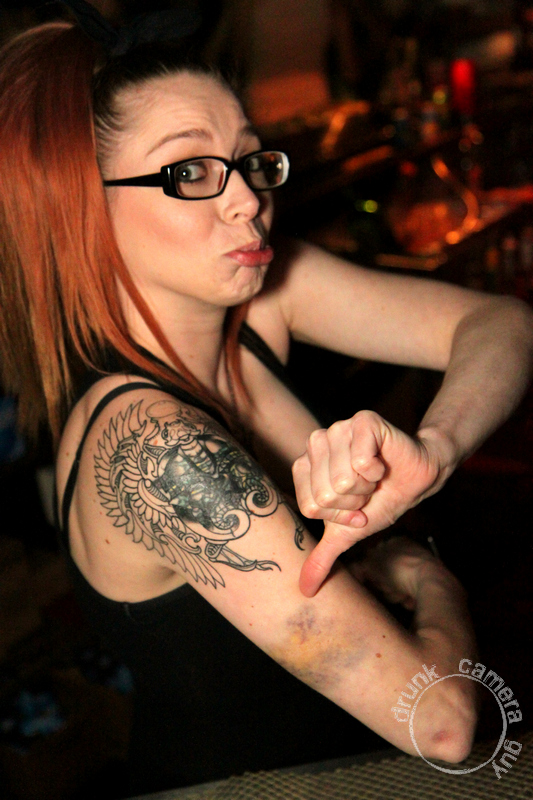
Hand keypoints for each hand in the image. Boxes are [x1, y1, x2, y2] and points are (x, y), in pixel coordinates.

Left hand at [293, 411, 454, 596]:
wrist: (417, 478)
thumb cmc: (380, 500)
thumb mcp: (349, 533)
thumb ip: (324, 557)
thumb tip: (304, 591)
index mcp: (305, 467)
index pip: (310, 506)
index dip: (339, 515)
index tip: (354, 509)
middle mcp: (316, 444)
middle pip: (325, 494)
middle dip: (354, 502)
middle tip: (367, 491)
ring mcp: (336, 428)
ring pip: (342, 479)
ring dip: (366, 487)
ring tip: (374, 478)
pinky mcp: (361, 420)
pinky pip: (361, 460)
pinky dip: (377, 471)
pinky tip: (382, 464)